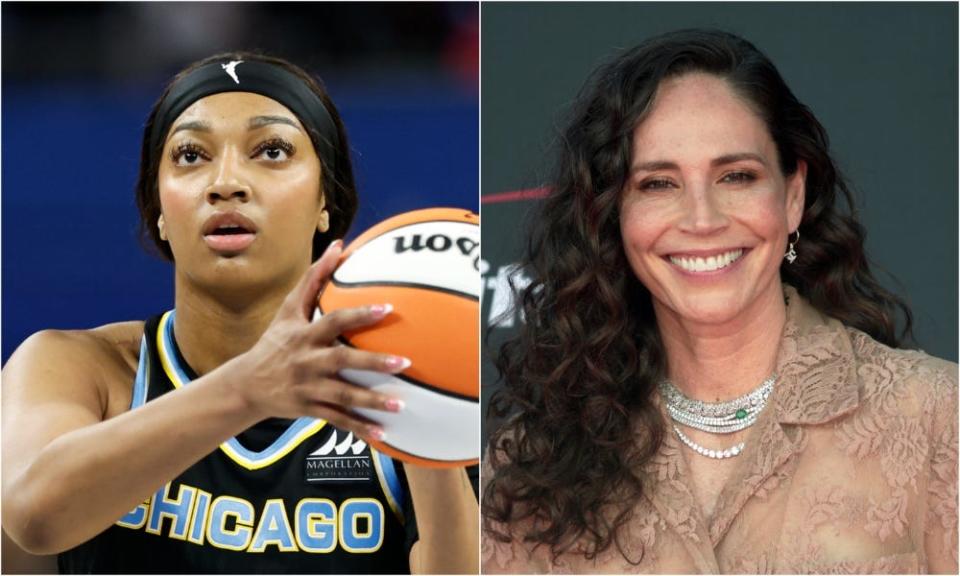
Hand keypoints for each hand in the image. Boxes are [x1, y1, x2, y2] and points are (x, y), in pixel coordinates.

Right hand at [229, 240, 405, 439]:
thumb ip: (314, 278)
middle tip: (404, 362)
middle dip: (373, 362)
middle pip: (342, 361)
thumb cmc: (275, 341)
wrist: (246, 385)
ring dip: (372, 401)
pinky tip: (384, 434)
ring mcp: (309, 388)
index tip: (387, 309)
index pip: (334, 321)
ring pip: (343, 396)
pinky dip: (360, 428)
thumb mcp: (288, 310)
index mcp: (304, 335)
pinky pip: (338, 420)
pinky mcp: (311, 410)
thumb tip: (338, 245)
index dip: (359, 314)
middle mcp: (307, 362)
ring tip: (401, 404)